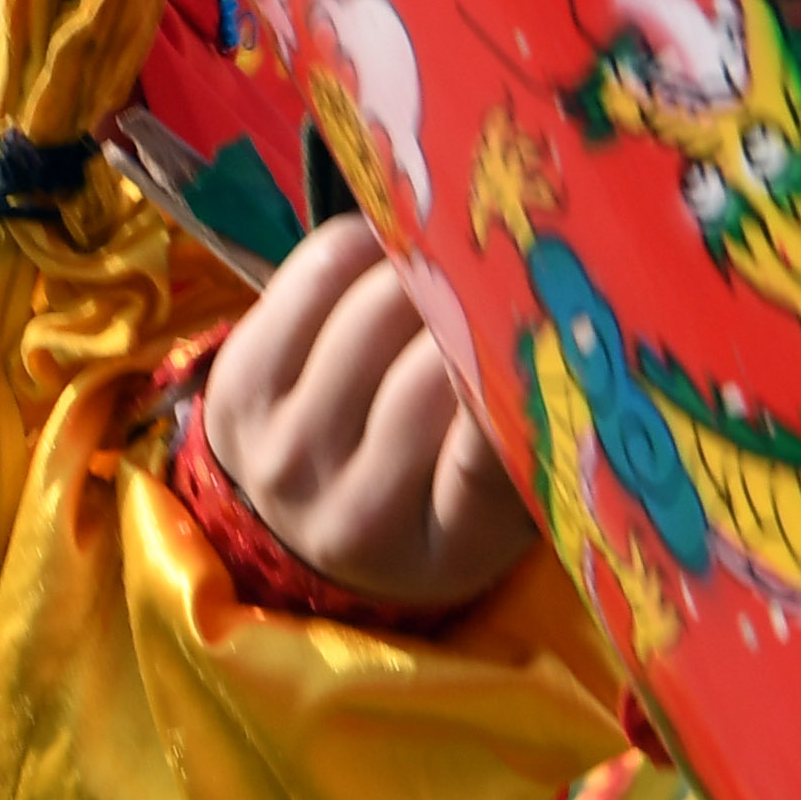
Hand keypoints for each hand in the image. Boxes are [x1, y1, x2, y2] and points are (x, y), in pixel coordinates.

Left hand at [198, 218, 534, 614]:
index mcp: (439, 552)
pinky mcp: (236, 384)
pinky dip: (363, 247)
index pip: (488, 459)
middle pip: (431, 370)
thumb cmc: (430, 508)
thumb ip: (533, 445)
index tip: (554, 322)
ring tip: (455, 254)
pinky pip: (315, 277)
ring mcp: (282, 450)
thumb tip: (564, 337)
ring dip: (425, 266)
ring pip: (375, 309)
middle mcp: (348, 513)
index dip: (521, 379)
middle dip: (478, 306)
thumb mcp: (500, 511)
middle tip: (513, 268)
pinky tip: (391, 250)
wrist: (305, 533)